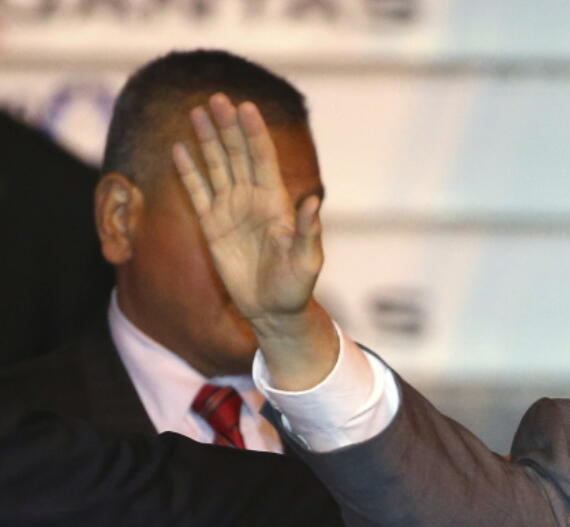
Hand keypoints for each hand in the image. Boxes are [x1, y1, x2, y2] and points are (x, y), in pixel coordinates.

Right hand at [172, 93, 321, 328]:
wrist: (273, 310)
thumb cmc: (296, 286)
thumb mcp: (306, 260)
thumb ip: (308, 231)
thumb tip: (315, 201)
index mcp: (276, 203)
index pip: (263, 159)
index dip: (255, 133)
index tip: (246, 106)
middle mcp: (252, 200)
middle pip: (238, 155)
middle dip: (228, 126)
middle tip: (216, 98)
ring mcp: (231, 210)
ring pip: (217, 167)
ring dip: (207, 140)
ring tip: (196, 112)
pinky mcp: (212, 225)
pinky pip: (197, 192)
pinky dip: (188, 172)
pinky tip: (179, 149)